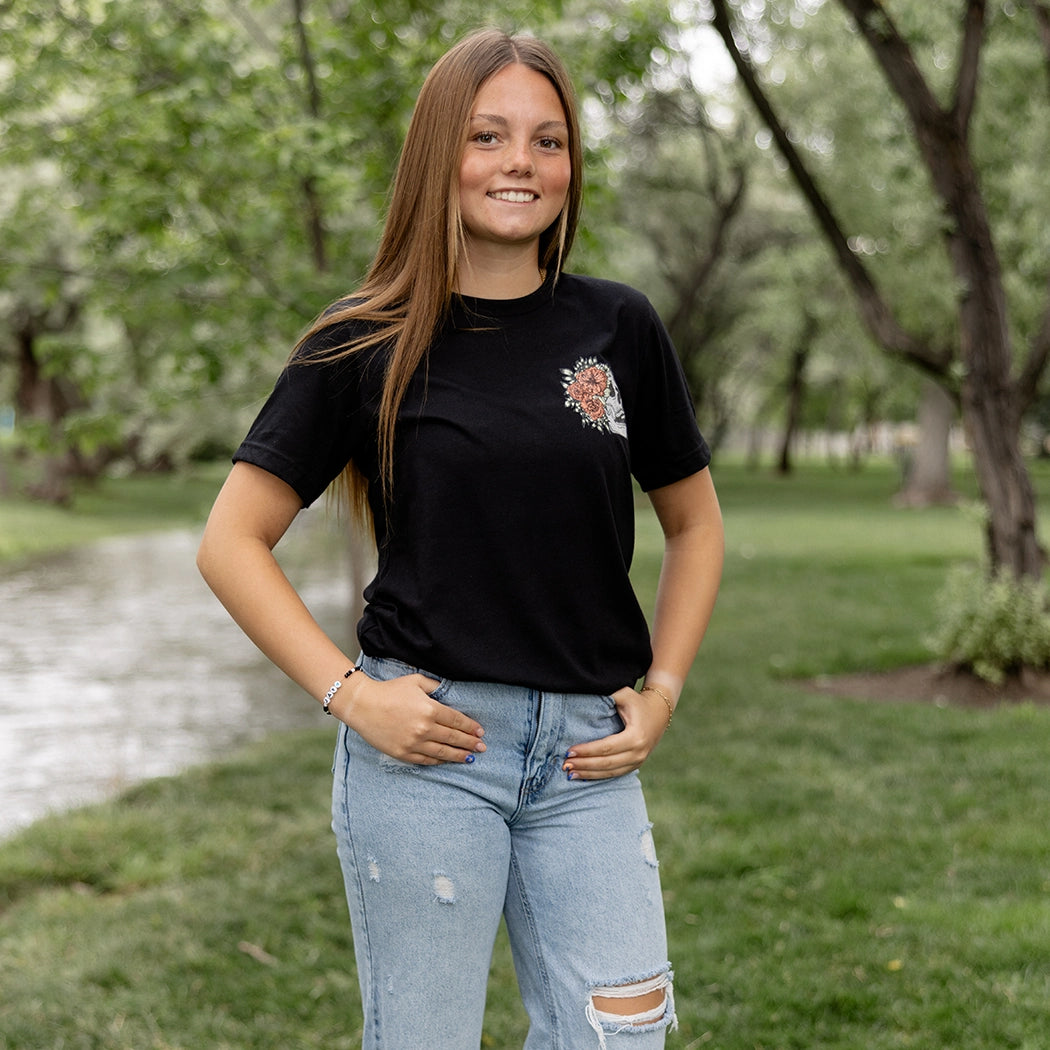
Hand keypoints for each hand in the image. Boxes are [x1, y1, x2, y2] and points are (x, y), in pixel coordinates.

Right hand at [332, 673, 485, 764]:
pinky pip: (425, 760)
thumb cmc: (390, 690)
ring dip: (458, 756)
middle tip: (482, 747)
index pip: (456, 720)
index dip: (470, 727)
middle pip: (453, 738)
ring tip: (470, 758)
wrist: (362, 705)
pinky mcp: (402, 753)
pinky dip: (439, 762)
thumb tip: (450, 691)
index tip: (480, 732)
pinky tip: (447, 761)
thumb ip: (435, 686)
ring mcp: (413, 743)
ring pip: (442, 753)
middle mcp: (424, 728)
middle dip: (470, 744)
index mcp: (429, 709)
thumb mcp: (416, 681)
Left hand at [561, 686, 670, 780]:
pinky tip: (583, 775)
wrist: (659, 712)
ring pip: (610, 772)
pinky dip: (598, 776)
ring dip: (588, 774)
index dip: (587, 751)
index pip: (606, 747)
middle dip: (584, 764)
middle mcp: (638, 752)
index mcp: (636, 736)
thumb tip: (581, 696)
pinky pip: (615, 774)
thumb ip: (607, 696)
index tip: (569, 751)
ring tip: (569, 773)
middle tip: (564, 765)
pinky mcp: (636, 765)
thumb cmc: (637, 701)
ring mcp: (638, 761)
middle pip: (607, 763)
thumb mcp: (624, 694)